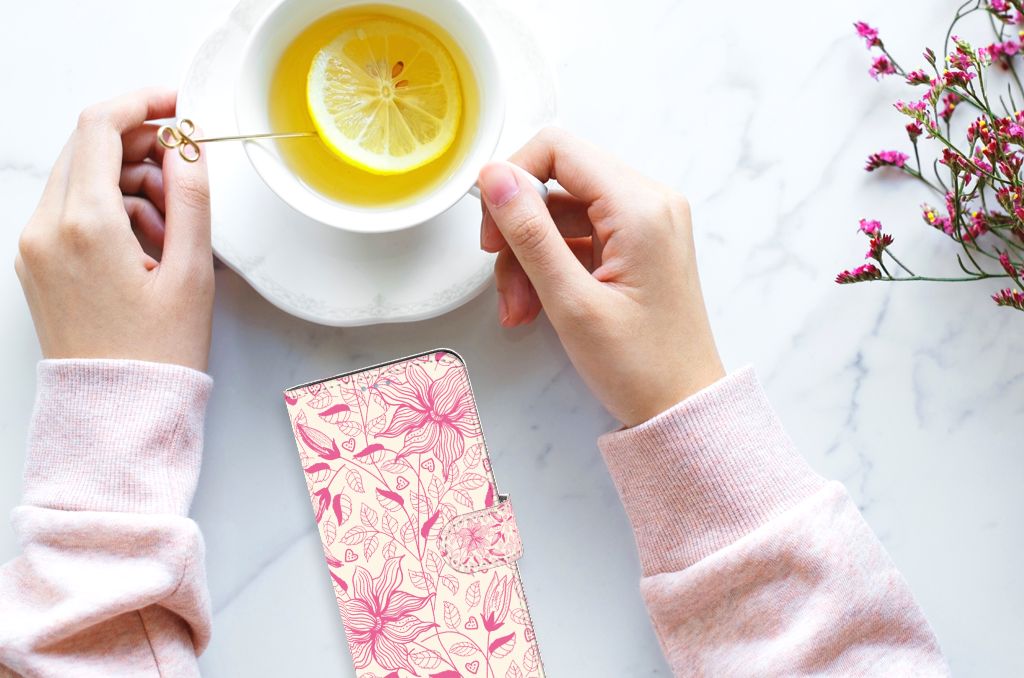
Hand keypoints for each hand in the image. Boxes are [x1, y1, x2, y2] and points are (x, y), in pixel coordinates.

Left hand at [15, 88, 213, 371]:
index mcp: (85, 225)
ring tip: (173, 228)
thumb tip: (188, 147)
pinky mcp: (37, 263)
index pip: (101, 127)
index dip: (143, 103)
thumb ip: (192, 198)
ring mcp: (35, 246)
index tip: (177, 105)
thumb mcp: (192, 273)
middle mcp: (47, 228)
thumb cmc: (157, 354)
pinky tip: (147, 244)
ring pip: (81, 178)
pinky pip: (72, 210)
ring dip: (129, 182)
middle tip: (185, 173)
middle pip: (88, 147)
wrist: (117, 412)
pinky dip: (110, 209)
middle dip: (141, 147)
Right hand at [478, 128, 723, 426]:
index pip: (558, 149)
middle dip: (519, 230)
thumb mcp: (571, 301)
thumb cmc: (641, 366)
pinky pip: (578, 237)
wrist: (683, 408)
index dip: (513, 179)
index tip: (492, 228)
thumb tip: (494, 177)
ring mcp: (645, 224)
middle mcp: (649, 203)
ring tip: (520, 309)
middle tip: (502, 279)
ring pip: (561, 214)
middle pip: (557, 182)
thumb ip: (529, 233)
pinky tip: (537, 306)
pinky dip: (551, 267)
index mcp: (640, 207)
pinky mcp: (637, 245)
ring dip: (529, 257)